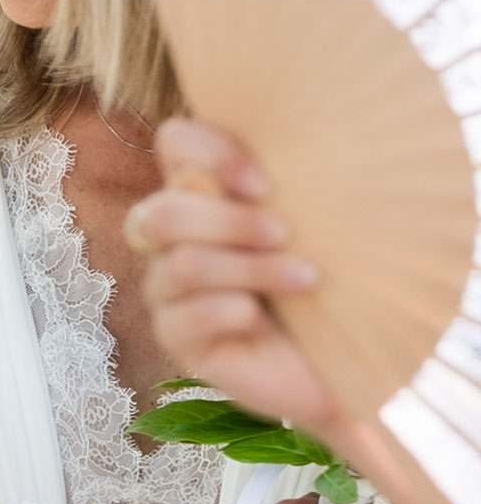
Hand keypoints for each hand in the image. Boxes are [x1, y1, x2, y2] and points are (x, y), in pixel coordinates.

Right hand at [127, 117, 345, 436]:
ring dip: (251, 269)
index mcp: (203, 190)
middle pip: (162, 211)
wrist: (341, 363)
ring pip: (184, 264)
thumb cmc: (326, 283)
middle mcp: (173, 237)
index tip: (265, 183)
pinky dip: (232, 311)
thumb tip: (311, 140)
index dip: (210, 151)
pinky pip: (188, 317)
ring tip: (304, 279)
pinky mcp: (177, 339)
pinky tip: (262, 320)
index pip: (176, 143)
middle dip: (229, 222)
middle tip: (284, 234)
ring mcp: (168, 289)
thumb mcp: (316, 224)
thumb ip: (295, 182)